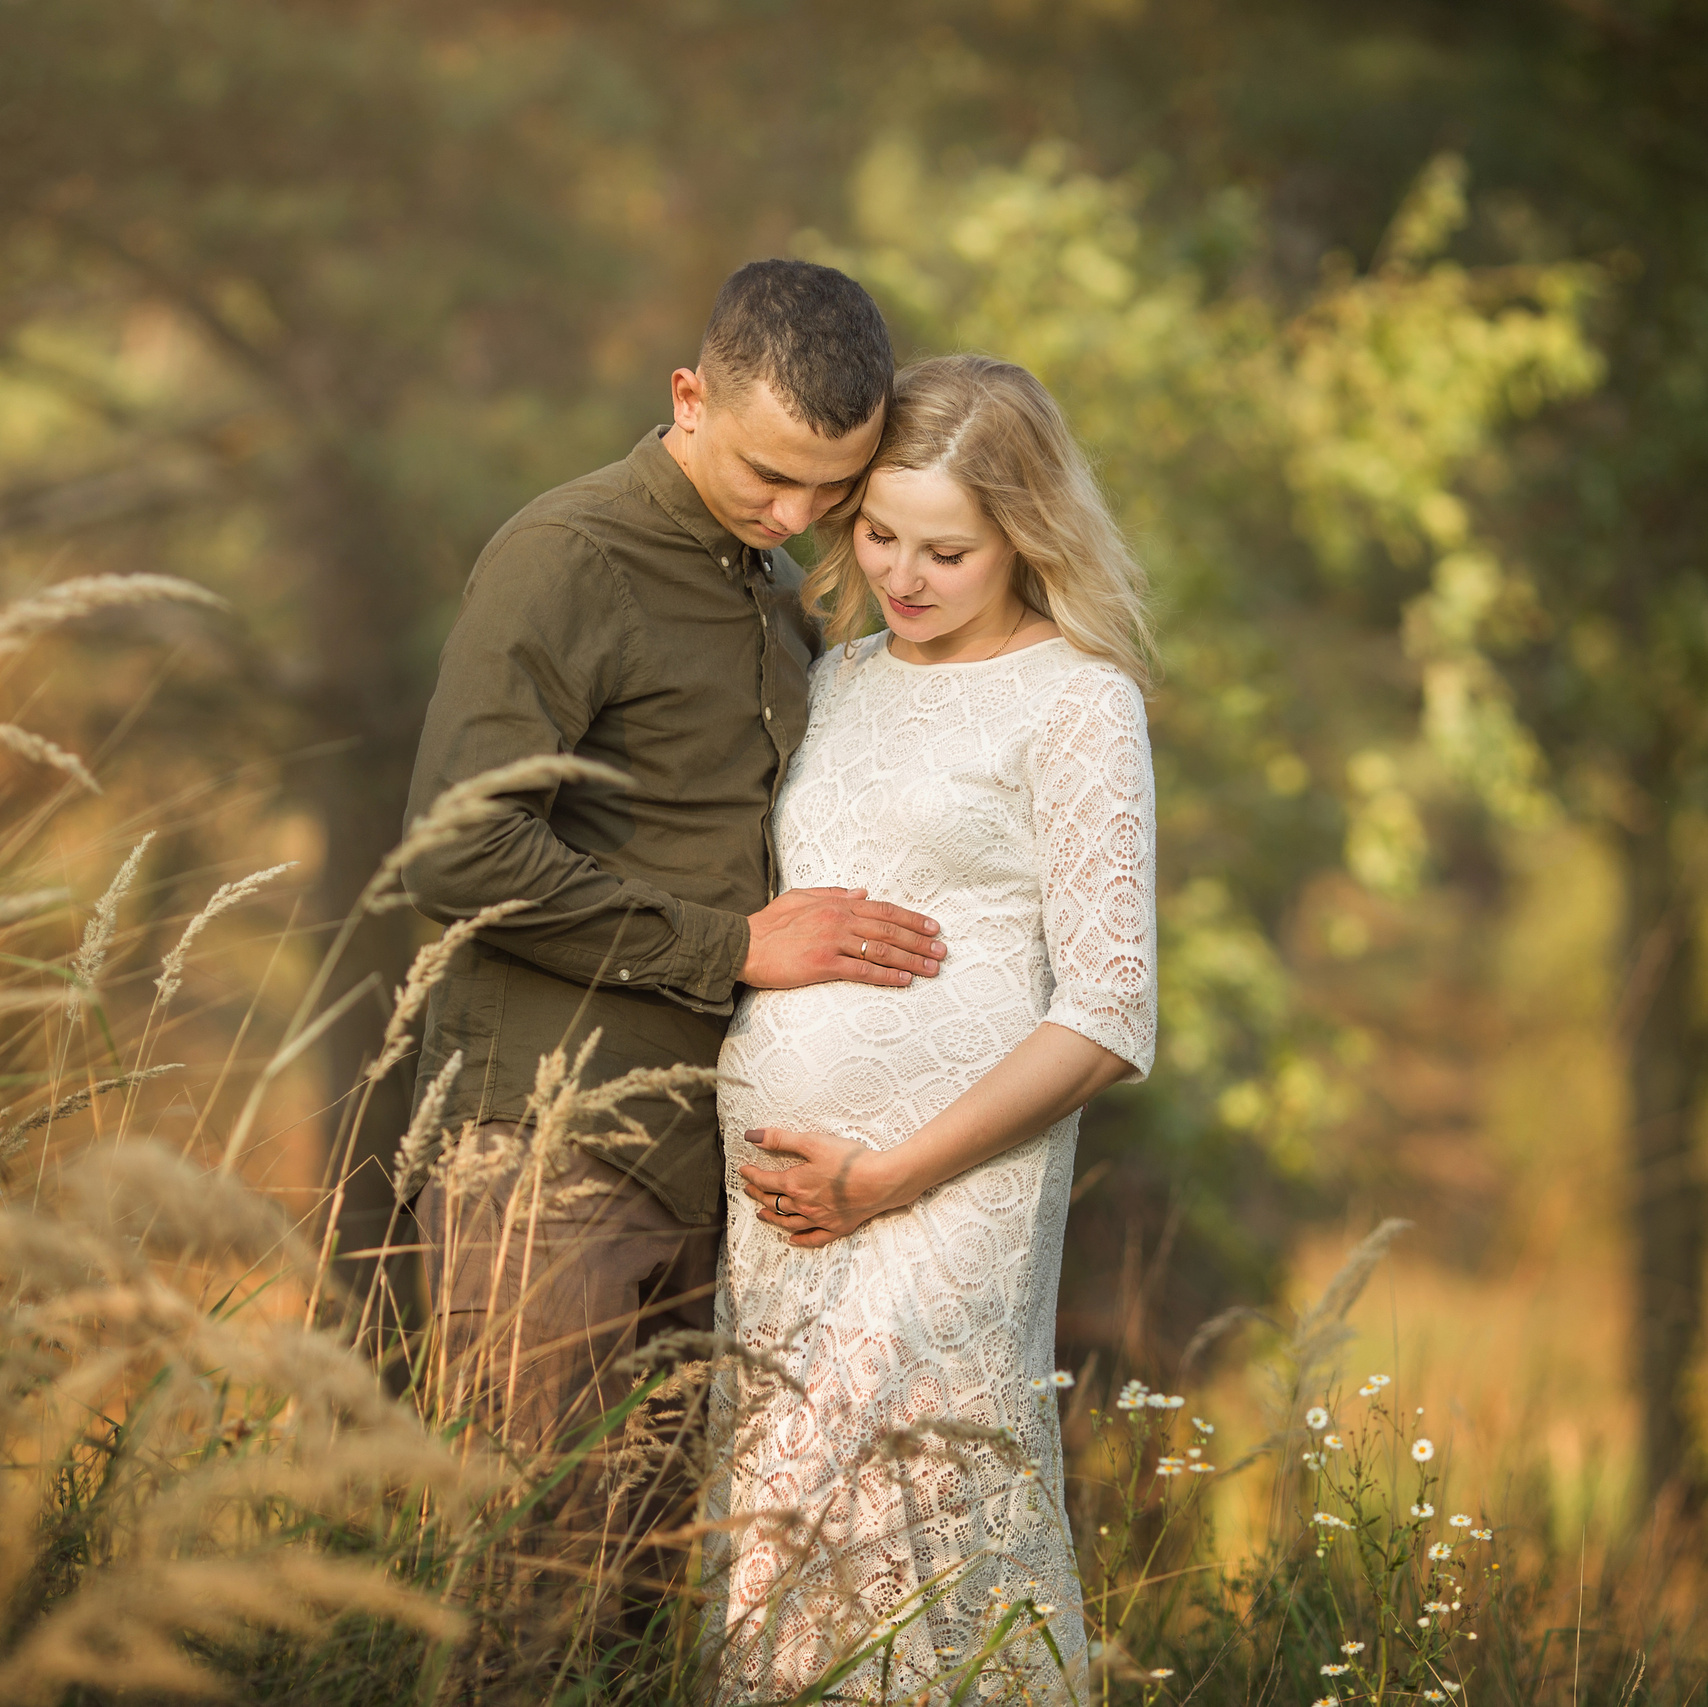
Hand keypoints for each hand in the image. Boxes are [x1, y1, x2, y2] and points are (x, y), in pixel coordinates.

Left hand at [738, 1127, 915, 1246]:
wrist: (881, 1181)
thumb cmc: (849, 1160)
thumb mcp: (812, 1142)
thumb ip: (781, 1139)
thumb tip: (752, 1136)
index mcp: (795, 1184)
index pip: (765, 1181)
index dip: (752, 1175)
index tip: (744, 1171)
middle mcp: (803, 1205)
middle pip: (774, 1202)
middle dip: (759, 1195)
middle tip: (749, 1191)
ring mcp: (820, 1219)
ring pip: (788, 1222)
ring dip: (773, 1217)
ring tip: (762, 1214)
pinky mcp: (837, 1227)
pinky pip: (813, 1237)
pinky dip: (800, 1239)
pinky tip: (793, 1240)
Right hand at [740, 887, 945, 989]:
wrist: (743, 945)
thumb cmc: (769, 924)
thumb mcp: (800, 897)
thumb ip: (832, 893)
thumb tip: (862, 892)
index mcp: (836, 904)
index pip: (884, 910)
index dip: (912, 919)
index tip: (933, 928)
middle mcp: (839, 919)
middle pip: (890, 930)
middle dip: (920, 941)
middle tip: (942, 952)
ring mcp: (833, 942)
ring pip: (882, 950)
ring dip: (911, 960)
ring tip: (932, 968)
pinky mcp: (824, 965)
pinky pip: (863, 970)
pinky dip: (887, 975)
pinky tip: (904, 980)